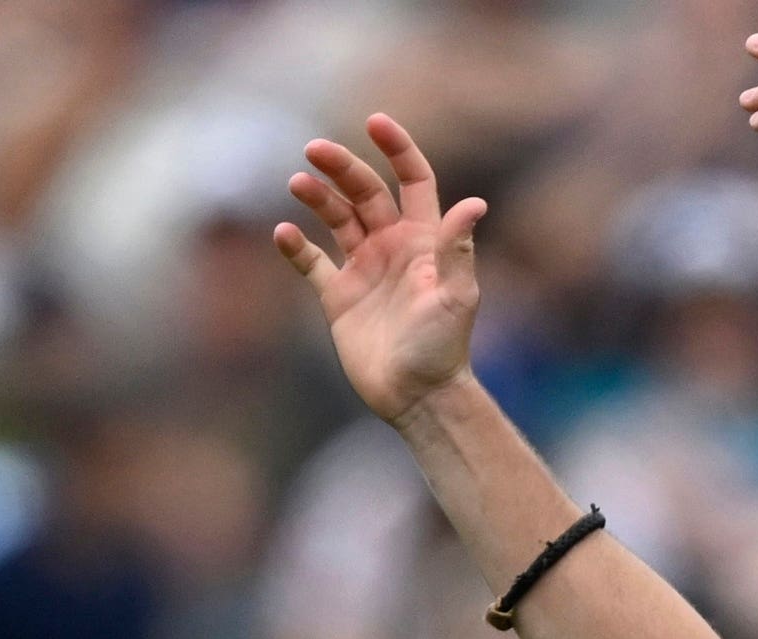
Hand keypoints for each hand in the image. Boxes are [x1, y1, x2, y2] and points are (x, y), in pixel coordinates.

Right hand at [276, 114, 491, 425]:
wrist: (418, 397)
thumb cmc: (444, 347)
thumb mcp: (457, 296)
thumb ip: (457, 249)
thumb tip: (473, 203)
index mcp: (424, 239)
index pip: (413, 179)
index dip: (397, 149)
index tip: (375, 122)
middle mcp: (393, 247)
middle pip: (366, 192)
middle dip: (342, 168)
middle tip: (314, 151)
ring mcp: (364, 269)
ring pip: (336, 219)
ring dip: (317, 198)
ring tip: (297, 183)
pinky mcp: (338, 297)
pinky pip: (311, 263)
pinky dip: (296, 247)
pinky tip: (283, 232)